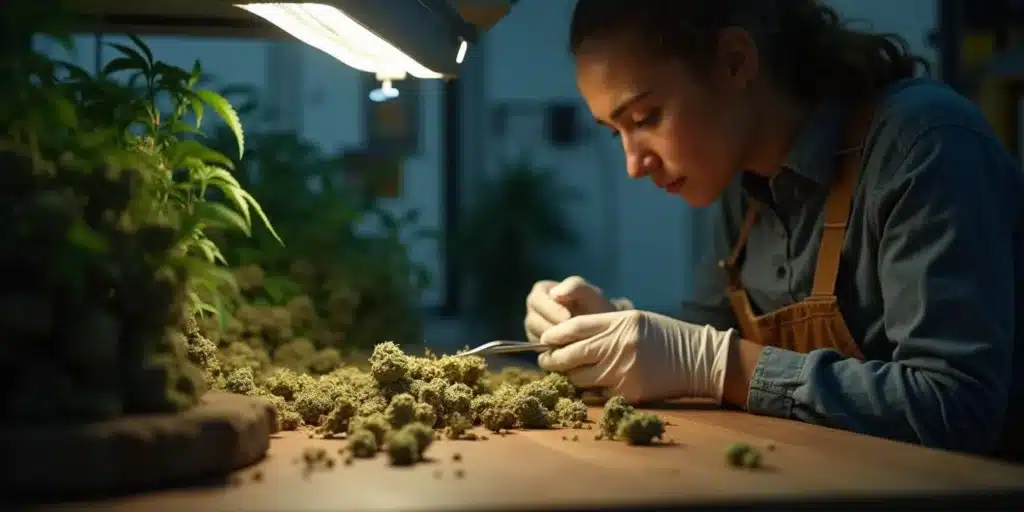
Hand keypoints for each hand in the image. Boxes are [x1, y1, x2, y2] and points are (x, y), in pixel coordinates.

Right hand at [524, 276, 632, 343]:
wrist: (602, 327)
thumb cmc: (594, 306)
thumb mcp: (588, 292)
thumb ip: (574, 286)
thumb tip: (555, 294)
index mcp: (540, 292)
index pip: (536, 300)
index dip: (550, 309)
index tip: (567, 317)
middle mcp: (533, 311)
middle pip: (532, 321)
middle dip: (551, 328)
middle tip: (570, 333)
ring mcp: (534, 330)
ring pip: (535, 337)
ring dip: (552, 342)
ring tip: (572, 342)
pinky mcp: (539, 346)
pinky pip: (541, 352)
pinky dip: (554, 352)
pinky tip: (570, 351)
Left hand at [536, 310, 735, 403]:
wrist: (699, 359)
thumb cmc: (665, 336)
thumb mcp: (635, 319)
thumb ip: (603, 326)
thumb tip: (567, 338)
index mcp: (619, 322)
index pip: (573, 328)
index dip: (554, 335)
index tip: (544, 340)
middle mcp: (617, 346)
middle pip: (570, 355)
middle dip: (552, 359)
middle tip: (545, 360)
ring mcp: (622, 372)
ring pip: (579, 379)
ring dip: (569, 377)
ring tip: (567, 373)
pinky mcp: (628, 393)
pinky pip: (596, 395)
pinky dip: (589, 392)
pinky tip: (589, 387)